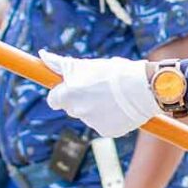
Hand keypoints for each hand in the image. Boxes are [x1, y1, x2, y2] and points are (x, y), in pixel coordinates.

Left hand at [43, 53, 160, 137]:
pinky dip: (110, 117)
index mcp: (69, 94)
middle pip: (71, 108)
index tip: (70, 88)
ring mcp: (92, 123)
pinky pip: (103, 124)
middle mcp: (77, 111)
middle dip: (80, 100)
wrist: (145, 87)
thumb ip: (61, 64)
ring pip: (88, 115)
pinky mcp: (107, 132)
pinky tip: (121, 107)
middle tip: (98, 88)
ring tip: (114, 95)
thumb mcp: (87, 65)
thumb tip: (42, 55)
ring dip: (96, 107)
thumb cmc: (115, 72)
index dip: (61, 93)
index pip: (54, 100)